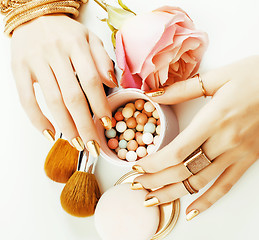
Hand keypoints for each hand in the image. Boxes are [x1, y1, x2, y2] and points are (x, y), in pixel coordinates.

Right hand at [11, 14, 116, 149]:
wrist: (34, 16)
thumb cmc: (66, 32)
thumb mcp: (89, 38)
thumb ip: (102, 59)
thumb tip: (112, 83)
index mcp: (76, 45)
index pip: (91, 81)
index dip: (100, 104)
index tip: (107, 123)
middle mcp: (55, 53)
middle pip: (72, 96)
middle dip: (84, 125)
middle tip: (93, 145)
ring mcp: (35, 62)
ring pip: (52, 100)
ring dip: (66, 126)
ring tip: (77, 144)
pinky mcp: (19, 69)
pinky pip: (26, 99)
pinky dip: (37, 119)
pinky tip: (50, 133)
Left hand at [132, 56, 258, 219]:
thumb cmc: (253, 77)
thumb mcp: (217, 77)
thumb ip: (182, 89)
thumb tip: (153, 95)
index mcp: (213, 120)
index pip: (176, 151)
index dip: (154, 163)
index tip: (138, 166)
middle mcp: (224, 142)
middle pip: (183, 170)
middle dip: (156, 181)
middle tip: (136, 185)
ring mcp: (237, 154)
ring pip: (200, 182)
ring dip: (173, 193)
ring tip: (153, 200)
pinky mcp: (247, 160)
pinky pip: (226, 186)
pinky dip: (208, 202)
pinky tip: (192, 212)